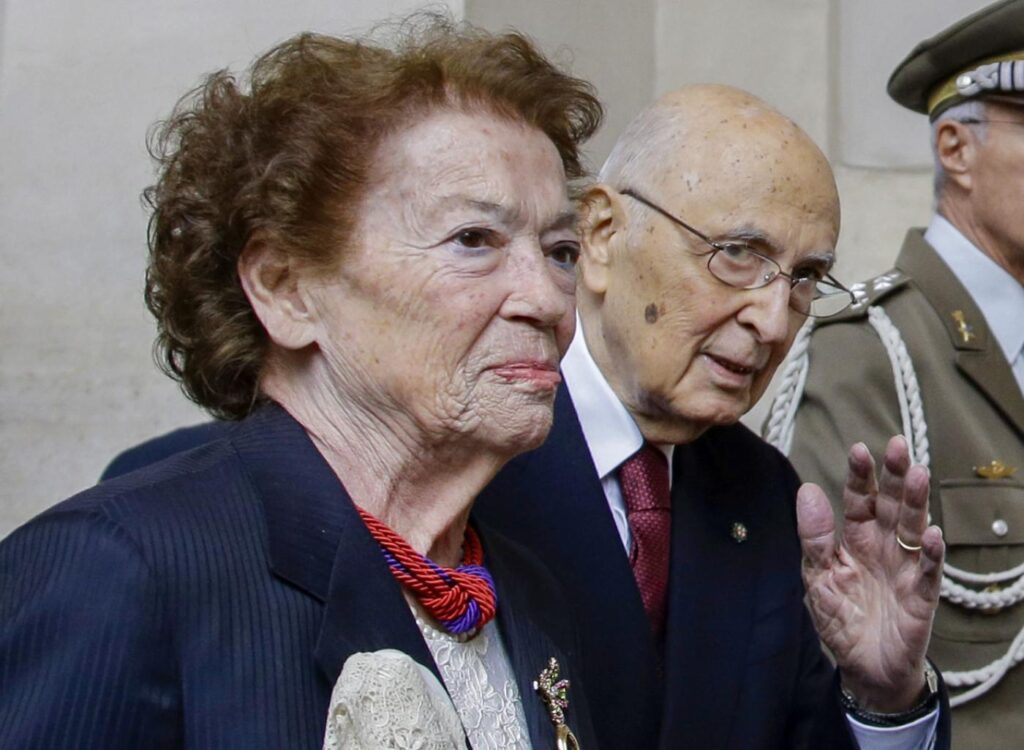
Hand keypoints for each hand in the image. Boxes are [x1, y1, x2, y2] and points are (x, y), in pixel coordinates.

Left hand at [796, 435, 944, 711]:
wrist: (863, 669)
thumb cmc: (842, 619)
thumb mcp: (817, 577)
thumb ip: (814, 537)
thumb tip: (808, 490)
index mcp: (857, 541)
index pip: (861, 502)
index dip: (861, 477)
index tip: (860, 449)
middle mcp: (884, 549)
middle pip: (891, 506)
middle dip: (894, 476)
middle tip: (898, 445)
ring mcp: (904, 571)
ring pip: (912, 529)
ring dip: (915, 503)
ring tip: (917, 474)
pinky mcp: (920, 600)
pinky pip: (927, 574)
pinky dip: (930, 555)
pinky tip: (932, 535)